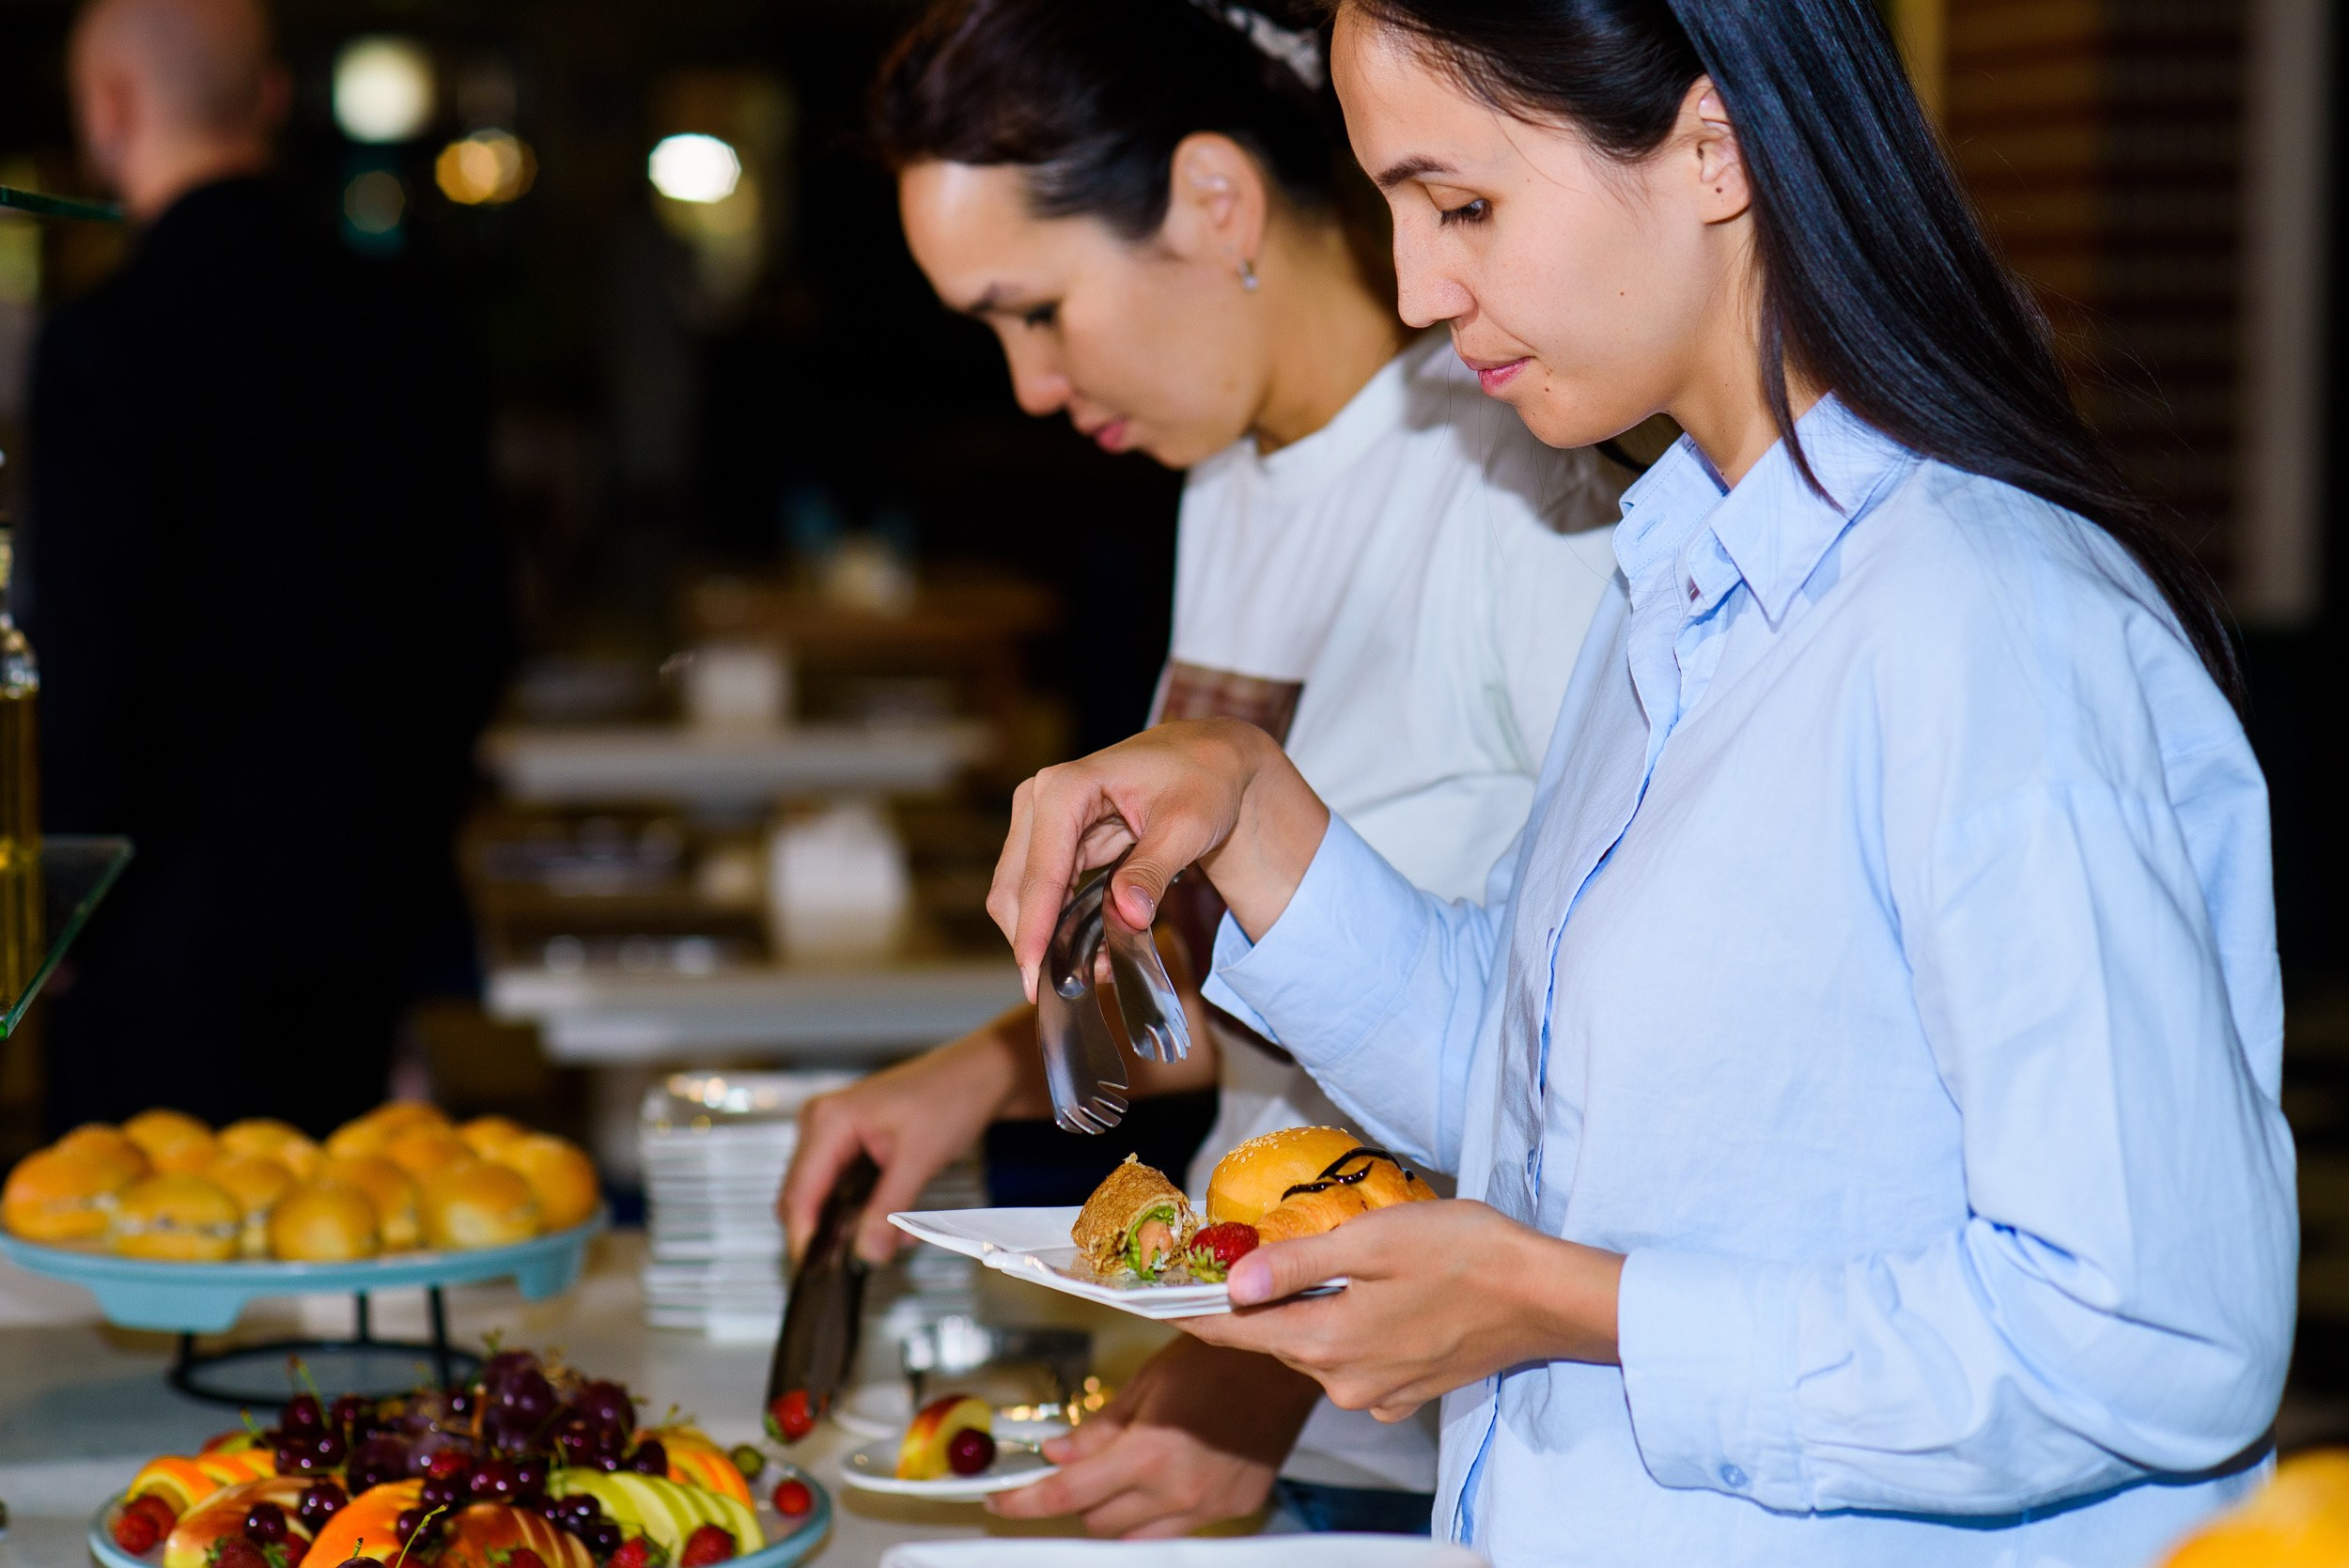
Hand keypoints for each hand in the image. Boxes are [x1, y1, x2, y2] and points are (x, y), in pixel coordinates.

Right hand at [776, 1012, 1029, 1263]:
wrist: (977, 1075)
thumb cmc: (950, 1095)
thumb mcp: (919, 1159)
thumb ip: (889, 1209)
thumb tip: (866, 1252)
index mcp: (829, 1121)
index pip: (799, 1193)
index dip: (804, 1237)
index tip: (817, 1271)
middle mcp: (822, 1124)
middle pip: (803, 1198)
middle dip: (832, 1234)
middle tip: (865, 1258)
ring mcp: (833, 1134)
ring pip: (824, 1197)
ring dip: (853, 1224)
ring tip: (894, 1236)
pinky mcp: (848, 1145)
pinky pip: (842, 1189)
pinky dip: (864, 1210)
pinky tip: (895, 1219)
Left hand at [987, 1338, 1320, 1537]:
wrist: (1288, 1362)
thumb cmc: (1224, 1356)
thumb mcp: (1149, 1380)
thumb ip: (1101, 1426)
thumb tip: (1058, 1453)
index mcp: (1151, 1451)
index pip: (1068, 1493)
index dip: (1025, 1503)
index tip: (1001, 1503)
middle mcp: (1179, 1489)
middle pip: (1097, 1522)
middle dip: (1075, 1498)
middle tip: (1070, 1469)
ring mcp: (1209, 1505)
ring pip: (1135, 1535)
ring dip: (1113, 1512)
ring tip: (1116, 1475)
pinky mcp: (1234, 1508)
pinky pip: (1176, 1529)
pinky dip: (1155, 1513)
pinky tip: (1160, 1479)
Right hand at [989, 719, 1329, 1001]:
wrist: (1210, 759)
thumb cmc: (1203, 781)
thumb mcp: (1187, 826)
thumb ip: (1153, 870)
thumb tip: (1126, 915)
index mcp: (1066, 789)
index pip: (1039, 872)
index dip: (1034, 929)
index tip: (1033, 978)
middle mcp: (1040, 799)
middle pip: (1014, 888)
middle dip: (1034, 941)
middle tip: (1067, 989)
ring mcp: (1041, 820)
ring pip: (1021, 896)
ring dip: (1047, 937)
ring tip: (1090, 972)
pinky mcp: (1052, 840)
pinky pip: (1043, 893)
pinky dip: (1059, 924)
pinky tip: (1093, 949)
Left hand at [1180, 1200, 1624, 1420]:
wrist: (1544, 1296)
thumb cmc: (1464, 1254)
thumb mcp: (1370, 1241)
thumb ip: (1295, 1264)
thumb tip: (1233, 1282)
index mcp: (1327, 1343)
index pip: (1236, 1330)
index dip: (1189, 1311)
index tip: (1149, 1300)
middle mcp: (1344, 1382)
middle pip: (1276, 1339)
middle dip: (1259, 1301)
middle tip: (1247, 1256)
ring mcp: (1378, 1394)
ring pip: (1317, 1349)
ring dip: (1311, 1312)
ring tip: (1332, 1267)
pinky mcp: (1407, 1392)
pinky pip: (1355, 1362)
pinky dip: (1351, 1331)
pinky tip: (1377, 1298)